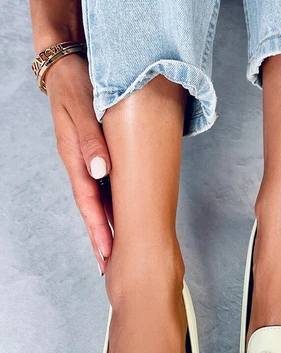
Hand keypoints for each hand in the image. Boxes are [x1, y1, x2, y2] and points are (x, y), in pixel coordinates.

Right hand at [45, 52, 112, 274]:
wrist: (68, 64)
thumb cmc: (75, 83)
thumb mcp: (81, 107)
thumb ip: (90, 140)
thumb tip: (100, 171)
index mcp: (74, 157)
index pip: (88, 200)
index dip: (97, 227)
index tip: (107, 251)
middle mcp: (80, 163)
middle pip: (91, 208)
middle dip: (99, 237)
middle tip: (108, 265)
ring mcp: (86, 161)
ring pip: (96, 200)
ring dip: (104, 224)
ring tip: (112, 250)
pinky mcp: (94, 155)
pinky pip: (102, 186)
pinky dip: (108, 205)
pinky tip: (117, 216)